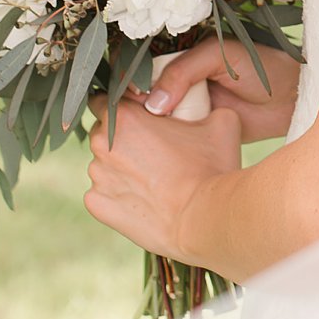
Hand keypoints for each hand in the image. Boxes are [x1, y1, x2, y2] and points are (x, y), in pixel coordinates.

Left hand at [84, 90, 241, 264]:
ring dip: (122, 169)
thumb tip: (204, 104)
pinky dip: (119, 196)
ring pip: (104, 166)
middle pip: (103, 134)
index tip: (141, 119)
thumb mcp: (221, 122)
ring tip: (154, 180)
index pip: (102, 100)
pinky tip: (145, 201)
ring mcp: (97, 177)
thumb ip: (204, 105)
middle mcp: (101, 144)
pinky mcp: (97, 205)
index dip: (122, 108)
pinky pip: (103, 195)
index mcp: (123, 117)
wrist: (203, 219)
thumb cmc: (211, 169)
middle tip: (155, 151)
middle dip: (123, 139)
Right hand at [141, 35, 301, 142]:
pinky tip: (158, 146)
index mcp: (180, 55)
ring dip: (144, 124)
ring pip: (151, 117)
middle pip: (140, 92)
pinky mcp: (194, 131)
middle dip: (133, 103)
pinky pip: (171, 136)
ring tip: (148, 130)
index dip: (129, 76)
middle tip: (139, 113)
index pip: (141, 63)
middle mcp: (177, 81)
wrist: (291, 98)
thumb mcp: (219, 56)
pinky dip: (162, 141)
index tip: (130, 92)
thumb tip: (153, 103)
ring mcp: (184, 106)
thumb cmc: (260, 66)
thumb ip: (183, 71)